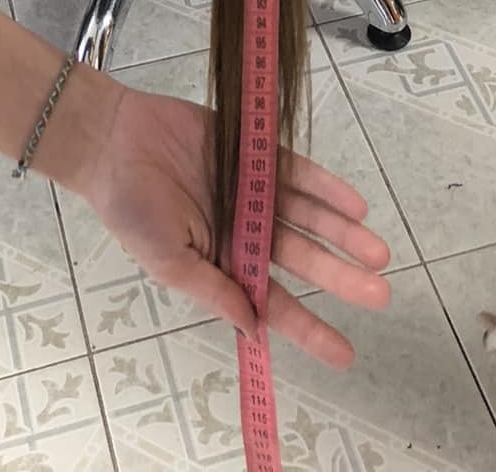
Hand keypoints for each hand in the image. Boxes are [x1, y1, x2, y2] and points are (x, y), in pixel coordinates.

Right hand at [60, 80, 394, 368]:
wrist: (114, 141)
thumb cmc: (131, 207)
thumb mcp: (166, 260)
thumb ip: (212, 290)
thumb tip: (252, 327)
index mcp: (224, 263)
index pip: (274, 303)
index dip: (310, 329)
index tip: (346, 355)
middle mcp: (248, 230)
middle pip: (303, 260)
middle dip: (341, 278)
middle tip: (381, 295)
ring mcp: (257, 191)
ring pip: (311, 219)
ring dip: (344, 235)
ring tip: (379, 254)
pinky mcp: (260, 154)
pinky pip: (301, 175)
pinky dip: (328, 189)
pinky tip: (355, 207)